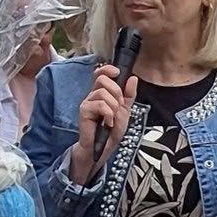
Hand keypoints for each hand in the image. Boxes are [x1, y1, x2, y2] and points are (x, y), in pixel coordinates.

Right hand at [68, 64, 138, 183]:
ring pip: (103, 92)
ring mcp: (87, 102)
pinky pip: (100, 104)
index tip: (117, 72)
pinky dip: (109, 114)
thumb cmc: (110, 131)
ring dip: (114, 106)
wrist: (103, 147)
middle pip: (102, 79)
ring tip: (112, 118)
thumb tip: (133, 78)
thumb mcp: (125, 111)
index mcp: (102, 93)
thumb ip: (129, 95)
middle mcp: (92, 95)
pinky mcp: (84, 110)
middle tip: (119, 106)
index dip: (108, 69)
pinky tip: (108, 123)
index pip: (101, 73)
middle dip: (116, 91)